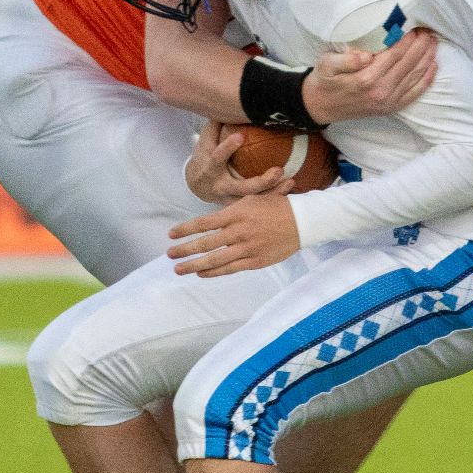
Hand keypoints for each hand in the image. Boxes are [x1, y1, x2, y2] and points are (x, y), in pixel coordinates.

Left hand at [167, 193, 300, 276]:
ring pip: (215, 259)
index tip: (171, 234)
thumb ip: (230, 210)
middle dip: (184, 249)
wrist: (303, 222)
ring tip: (179, 269)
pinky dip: (214, 272)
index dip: (185, 229)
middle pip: (205, 243)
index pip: (204, 223)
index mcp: (236, 213)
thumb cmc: (277, 207)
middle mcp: (239, 231)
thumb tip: (210, 220)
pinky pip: (230, 268)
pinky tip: (202, 273)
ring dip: (194, 265)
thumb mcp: (252, 200)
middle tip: (169, 254)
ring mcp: (247, 248)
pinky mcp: (255, 261)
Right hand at [186, 122, 293, 204]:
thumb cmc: (205, 155)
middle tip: (279, 170)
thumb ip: (216, 123)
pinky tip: (290, 189)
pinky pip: (259, 205)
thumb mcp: (205, 140)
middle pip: (242, 187)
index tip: (240, 136)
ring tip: (291, 181)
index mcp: (211, 166)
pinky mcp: (240, 207)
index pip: (218, 156)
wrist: (196, 185)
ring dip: (274, 193)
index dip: (228, 147)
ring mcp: (231, 199)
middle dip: (261, 182)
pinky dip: (274, 199)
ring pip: (254, 201)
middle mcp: (221, 185)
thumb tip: (228, 101)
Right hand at [302, 27, 437, 123]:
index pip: (395, 54)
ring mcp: (388, 101)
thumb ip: (346, 59)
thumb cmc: (325, 80)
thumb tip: (366, 55)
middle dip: (421, 45)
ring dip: (427, 57)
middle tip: (427, 30)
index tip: (413, 26)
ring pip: (415, 76)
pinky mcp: (391, 107)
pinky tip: (433, 65)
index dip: (407, 39)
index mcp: (367, 78)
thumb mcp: (327, 64)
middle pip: (409, 63)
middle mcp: (381, 91)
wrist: (321, 106)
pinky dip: (427, 79)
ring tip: (433, 42)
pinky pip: (415, 93)